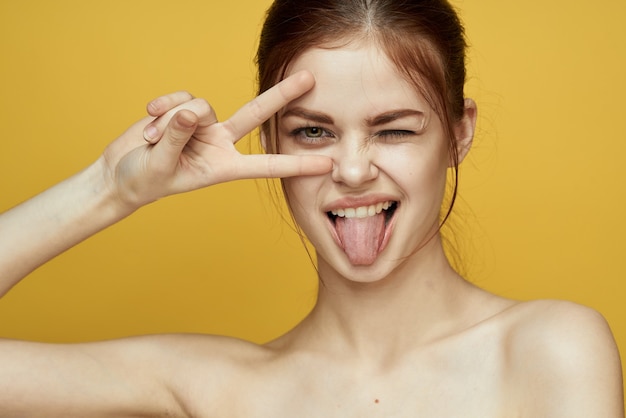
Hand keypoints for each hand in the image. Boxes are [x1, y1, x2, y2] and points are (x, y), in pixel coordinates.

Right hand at [101, 71, 331, 208]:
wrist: (121, 173)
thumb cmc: (144, 180)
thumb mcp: (160, 164)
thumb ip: (176, 137)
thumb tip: (192, 111)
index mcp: (224, 167)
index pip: (267, 164)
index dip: (296, 164)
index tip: (326, 165)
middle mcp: (220, 142)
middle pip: (256, 114)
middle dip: (281, 95)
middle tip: (310, 79)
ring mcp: (203, 124)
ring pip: (200, 105)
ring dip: (170, 121)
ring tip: (151, 141)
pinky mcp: (184, 110)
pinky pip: (180, 97)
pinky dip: (161, 108)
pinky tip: (147, 122)